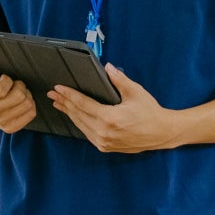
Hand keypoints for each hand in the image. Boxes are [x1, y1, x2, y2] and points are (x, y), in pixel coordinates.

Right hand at [0, 57, 35, 133]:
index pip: (1, 89)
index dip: (7, 80)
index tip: (4, 78)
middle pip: (18, 97)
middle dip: (19, 86)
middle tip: (15, 83)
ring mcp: (0, 121)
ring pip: (26, 105)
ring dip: (26, 94)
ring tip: (19, 91)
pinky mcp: (9, 127)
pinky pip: (30, 114)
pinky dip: (31, 106)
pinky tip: (23, 100)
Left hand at [48, 66, 184, 153]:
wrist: (162, 133)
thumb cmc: (150, 112)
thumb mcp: (135, 92)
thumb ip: (119, 79)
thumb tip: (107, 67)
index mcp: (109, 118)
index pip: (82, 104)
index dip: (69, 95)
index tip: (58, 88)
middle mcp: (104, 132)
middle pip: (78, 115)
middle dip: (64, 103)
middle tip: (53, 94)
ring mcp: (104, 142)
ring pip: (80, 125)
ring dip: (69, 113)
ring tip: (59, 104)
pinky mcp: (106, 147)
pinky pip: (87, 133)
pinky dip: (79, 123)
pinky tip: (74, 116)